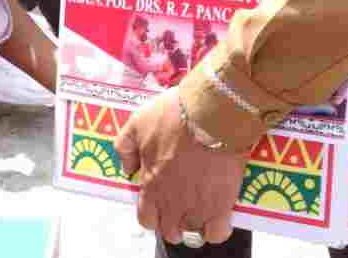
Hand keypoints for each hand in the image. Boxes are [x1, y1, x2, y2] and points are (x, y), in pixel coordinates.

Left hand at [115, 90, 245, 247]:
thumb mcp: (137, 123)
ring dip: (194, 224)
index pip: (146, 218)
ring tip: (200, 210)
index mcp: (151, 185)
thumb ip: (125, 147)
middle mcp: (172, 202)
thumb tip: (127, 168)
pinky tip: (218, 215)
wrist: (212, 113)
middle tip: (180, 206)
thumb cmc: (175, 116)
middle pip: (169, 230)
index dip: (152, 214)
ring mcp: (197, 206)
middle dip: (172, 222)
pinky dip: (217, 229)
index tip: (159, 203)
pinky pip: (218, 233)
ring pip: (192, 234)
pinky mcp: (222, 204)